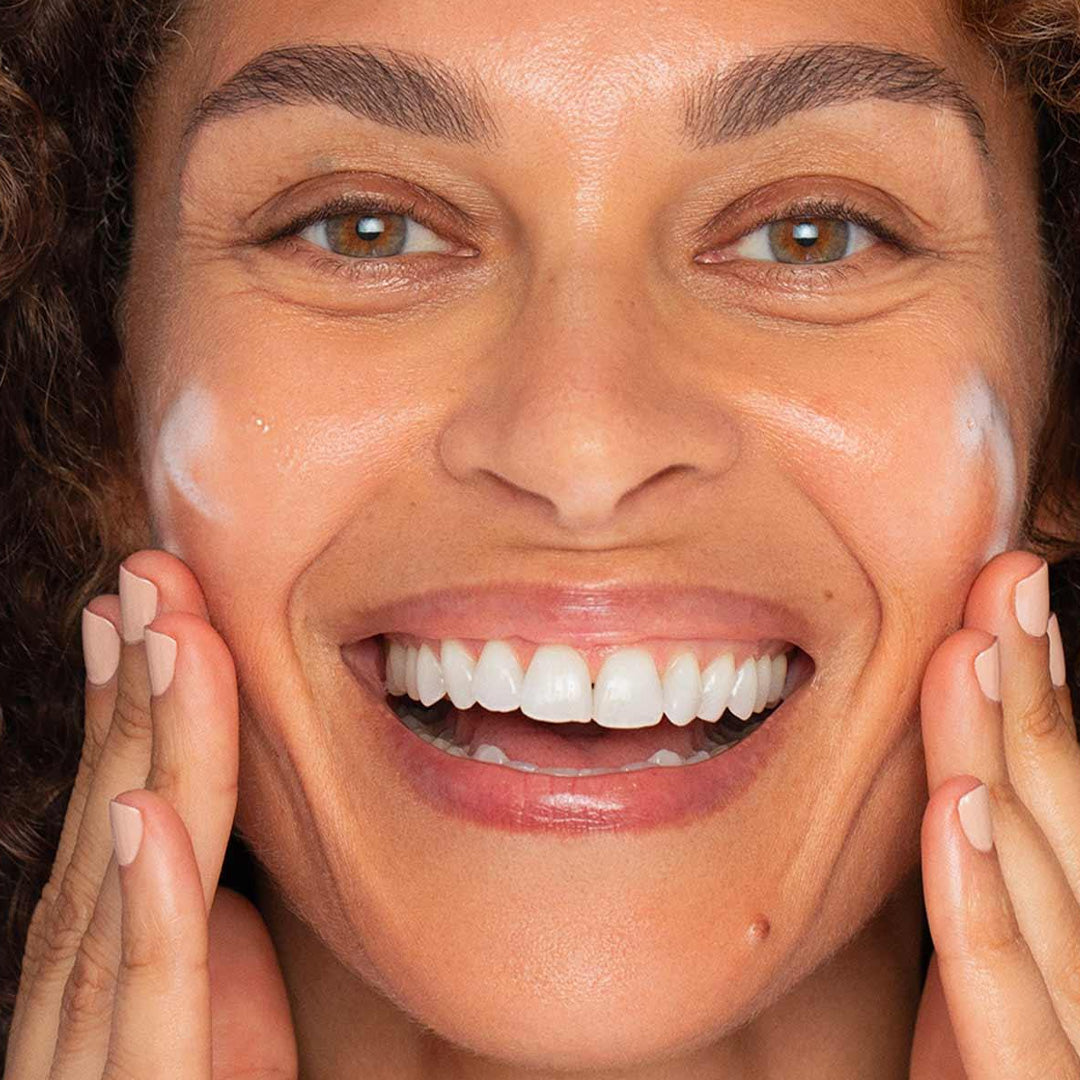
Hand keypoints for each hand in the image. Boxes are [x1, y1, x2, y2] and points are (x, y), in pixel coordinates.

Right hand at [4, 550, 296, 1077]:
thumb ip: (190, 919)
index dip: (134, 702)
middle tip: (150, 575)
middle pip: (116, 818)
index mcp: (112, 958)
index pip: (125, 807)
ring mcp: (94, 1053)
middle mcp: (85, 991)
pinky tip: (142, 822)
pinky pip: (144, 1005)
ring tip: (157, 638)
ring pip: (122, 883)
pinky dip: (142, 909)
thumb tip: (176, 816)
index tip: (145, 603)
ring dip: (141, 754)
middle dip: (135, 693)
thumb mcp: (207, 1003)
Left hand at [911, 550, 1079, 1078]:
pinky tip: (960, 810)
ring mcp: (1079, 1035)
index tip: (1013, 591)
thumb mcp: (996, 976)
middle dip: (1033, 694)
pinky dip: (987, 903)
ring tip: (979, 651)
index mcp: (1076, 924)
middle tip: (1007, 579)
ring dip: (1010, 760)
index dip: (1043, 690)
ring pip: (1041, 881)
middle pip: (1061, 815)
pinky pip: (1009, 1002)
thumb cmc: (1002, 1074)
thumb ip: (995, 888)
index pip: (1064, 794)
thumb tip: (975, 768)